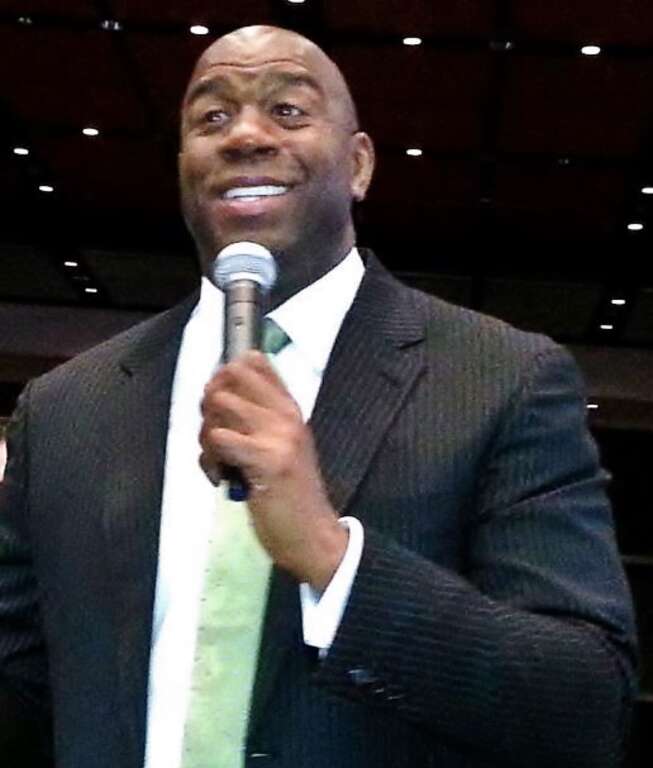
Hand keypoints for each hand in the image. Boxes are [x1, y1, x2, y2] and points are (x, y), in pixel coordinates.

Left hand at [199, 350, 347, 589]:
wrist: (313, 536)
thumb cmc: (292, 496)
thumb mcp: (283, 447)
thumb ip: (260, 420)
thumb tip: (220, 394)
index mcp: (291, 409)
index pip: (256, 362)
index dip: (226, 375)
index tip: (222, 405)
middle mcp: (286, 415)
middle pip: (230, 376)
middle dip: (209, 402)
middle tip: (215, 433)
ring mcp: (278, 435)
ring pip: (219, 404)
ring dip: (206, 433)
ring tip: (217, 460)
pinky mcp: (265, 460)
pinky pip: (218, 438)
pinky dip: (209, 458)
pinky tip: (221, 476)